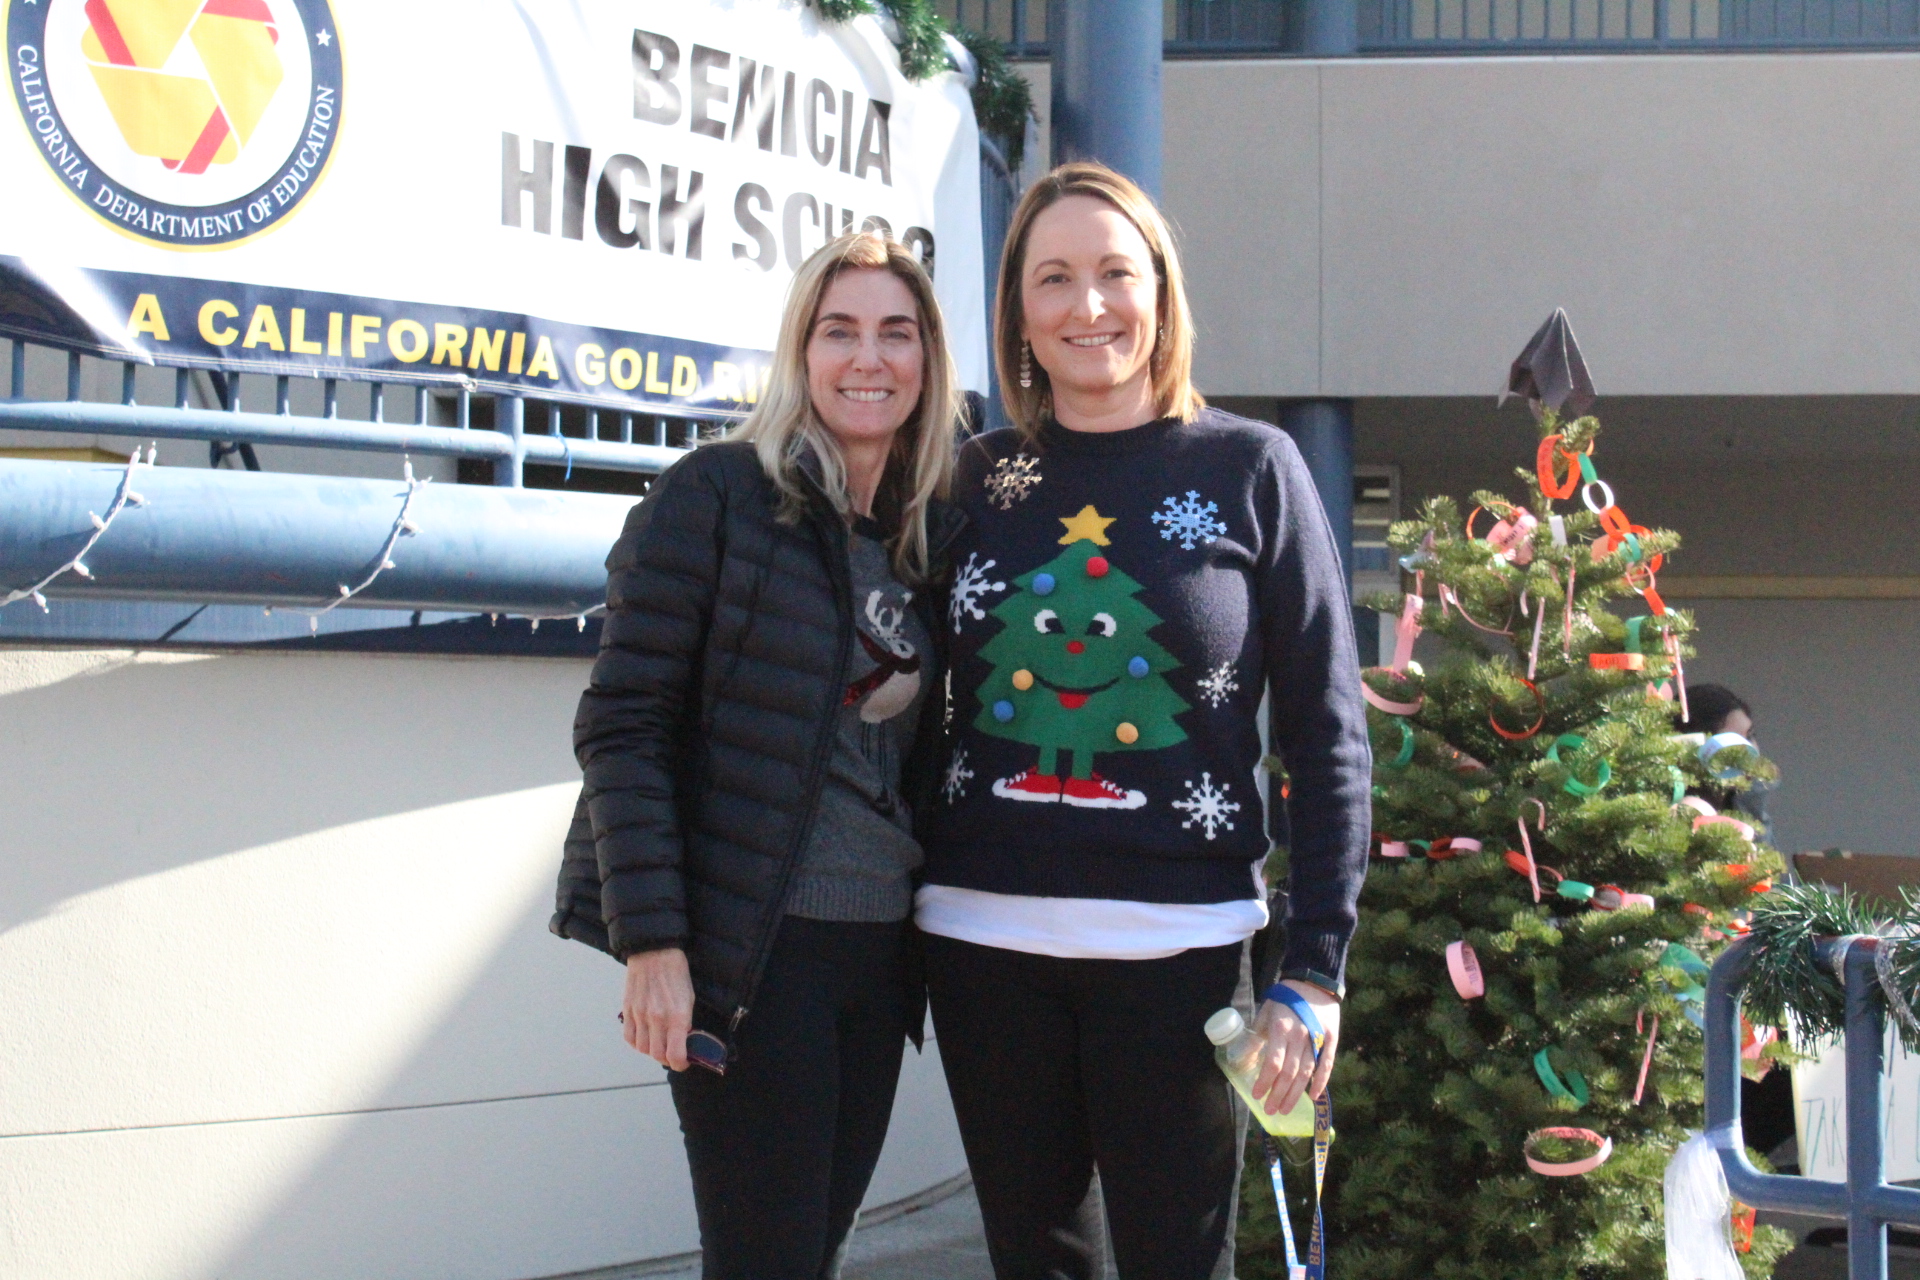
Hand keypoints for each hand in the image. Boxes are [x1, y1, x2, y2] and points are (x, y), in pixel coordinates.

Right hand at [623, 948, 693, 1071]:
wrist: (655, 951)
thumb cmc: (676, 973)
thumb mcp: (689, 998)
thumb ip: (685, 1022)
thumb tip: (683, 1042)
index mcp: (677, 1016)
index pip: (675, 1055)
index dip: (680, 1064)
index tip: (683, 1062)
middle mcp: (657, 1018)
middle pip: (657, 1055)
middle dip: (666, 1058)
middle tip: (671, 1053)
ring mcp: (640, 1015)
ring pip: (642, 1049)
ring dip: (651, 1051)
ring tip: (658, 1043)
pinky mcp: (628, 1010)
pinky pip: (629, 1037)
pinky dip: (636, 1043)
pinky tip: (644, 1037)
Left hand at [1251, 979, 1341, 1118]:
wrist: (1313, 982)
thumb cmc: (1285, 998)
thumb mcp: (1266, 1012)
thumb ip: (1257, 1035)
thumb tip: (1243, 1058)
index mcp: (1281, 1029)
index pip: (1273, 1062)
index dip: (1265, 1081)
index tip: (1257, 1095)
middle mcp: (1300, 1036)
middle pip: (1289, 1072)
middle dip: (1278, 1094)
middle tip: (1270, 1110)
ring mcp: (1317, 1039)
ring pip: (1306, 1073)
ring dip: (1295, 1094)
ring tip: (1285, 1109)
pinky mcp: (1331, 1040)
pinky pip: (1326, 1065)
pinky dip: (1320, 1083)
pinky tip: (1313, 1097)